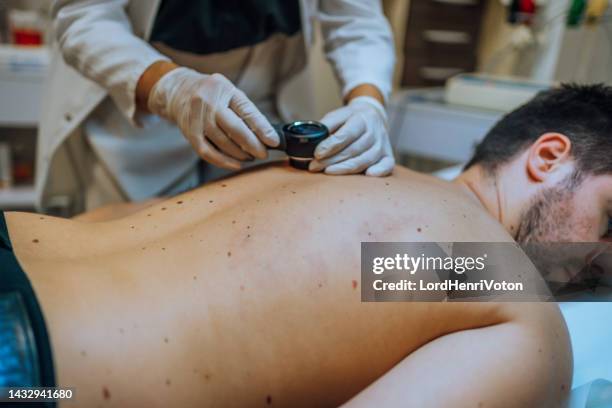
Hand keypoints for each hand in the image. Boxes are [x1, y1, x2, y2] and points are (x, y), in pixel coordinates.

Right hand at [147, 67, 279, 169]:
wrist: (178, 90)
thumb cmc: (211, 93)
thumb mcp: (230, 93)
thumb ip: (246, 111)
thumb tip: (265, 135)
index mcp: (223, 89)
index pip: (246, 110)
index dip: (262, 128)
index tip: (274, 141)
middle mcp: (208, 102)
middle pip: (234, 128)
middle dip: (252, 144)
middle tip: (263, 153)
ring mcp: (196, 118)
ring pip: (221, 142)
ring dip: (239, 154)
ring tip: (250, 157)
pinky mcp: (189, 132)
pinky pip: (207, 152)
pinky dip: (223, 161)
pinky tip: (235, 164)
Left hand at [309, 96, 394, 175]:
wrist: (372, 116)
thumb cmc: (350, 119)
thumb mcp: (337, 116)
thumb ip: (326, 126)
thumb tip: (311, 139)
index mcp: (361, 118)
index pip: (346, 134)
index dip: (331, 145)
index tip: (317, 154)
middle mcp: (375, 131)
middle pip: (353, 150)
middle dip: (332, 160)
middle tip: (314, 167)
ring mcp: (382, 144)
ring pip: (365, 160)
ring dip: (344, 169)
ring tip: (327, 172)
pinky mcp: (388, 155)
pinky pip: (387, 165)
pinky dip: (379, 171)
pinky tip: (367, 175)